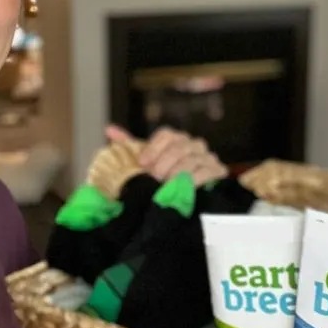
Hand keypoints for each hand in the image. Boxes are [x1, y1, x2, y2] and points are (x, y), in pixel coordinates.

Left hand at [105, 124, 228, 186]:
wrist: (188, 198)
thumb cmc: (164, 179)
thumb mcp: (146, 163)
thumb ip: (129, 146)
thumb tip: (109, 129)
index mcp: (175, 139)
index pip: (167, 134)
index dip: (153, 148)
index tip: (142, 163)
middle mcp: (193, 144)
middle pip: (179, 146)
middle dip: (164, 162)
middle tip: (154, 178)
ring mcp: (207, 156)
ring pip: (192, 158)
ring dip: (177, 172)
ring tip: (166, 185)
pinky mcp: (218, 171)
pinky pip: (208, 170)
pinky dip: (195, 178)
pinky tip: (185, 186)